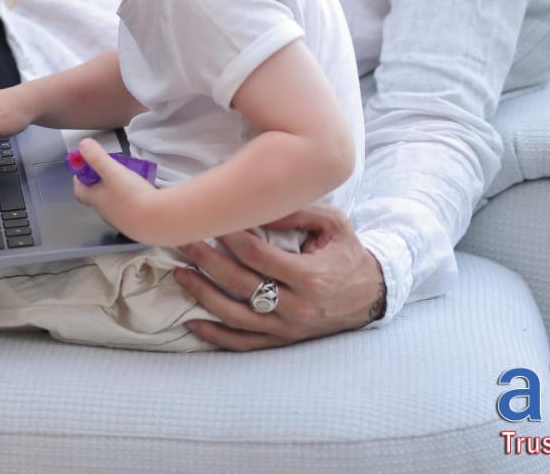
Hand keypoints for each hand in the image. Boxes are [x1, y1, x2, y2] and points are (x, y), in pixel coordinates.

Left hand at [68, 138, 160, 240]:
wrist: (156, 221)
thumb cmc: (132, 197)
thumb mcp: (113, 171)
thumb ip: (97, 157)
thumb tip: (83, 145)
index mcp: (96, 200)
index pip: (80, 190)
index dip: (80, 177)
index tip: (84, 165)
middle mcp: (106, 212)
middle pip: (97, 195)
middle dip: (100, 180)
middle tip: (109, 168)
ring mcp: (121, 219)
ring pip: (113, 202)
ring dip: (116, 190)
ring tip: (127, 178)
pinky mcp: (136, 223)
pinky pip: (129, 208)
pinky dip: (131, 198)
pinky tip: (141, 192)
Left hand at [170, 204, 384, 349]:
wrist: (370, 295)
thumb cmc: (347, 254)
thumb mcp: (333, 224)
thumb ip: (297, 212)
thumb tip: (257, 205)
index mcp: (309, 276)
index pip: (258, 256)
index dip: (231, 238)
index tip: (211, 220)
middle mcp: (296, 307)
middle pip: (240, 283)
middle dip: (207, 260)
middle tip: (183, 240)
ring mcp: (287, 328)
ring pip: (234, 316)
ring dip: (202, 295)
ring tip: (179, 274)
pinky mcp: (282, 341)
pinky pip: (242, 344)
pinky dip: (214, 336)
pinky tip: (190, 323)